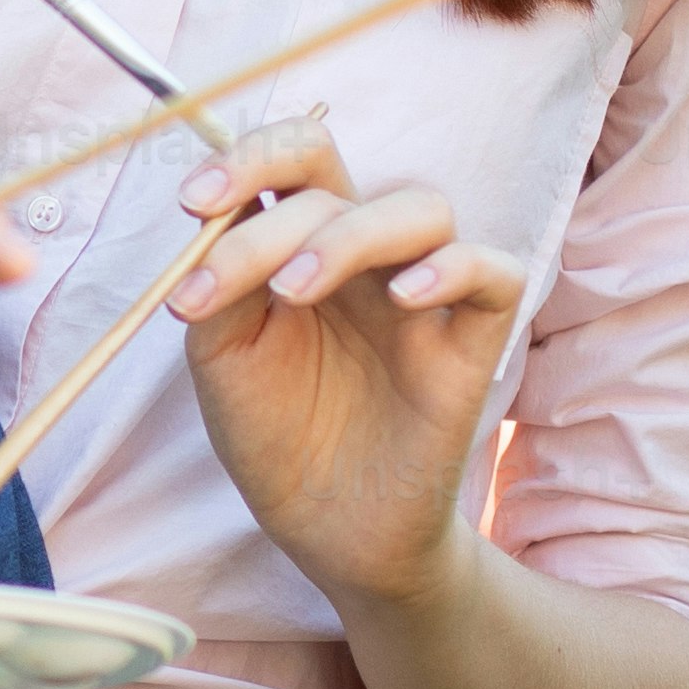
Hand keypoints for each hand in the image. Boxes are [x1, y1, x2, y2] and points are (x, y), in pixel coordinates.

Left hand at [159, 111, 524, 617]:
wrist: (327, 531)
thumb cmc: (277, 435)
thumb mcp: (224, 357)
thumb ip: (218, 283)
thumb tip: (210, 219)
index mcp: (301, 245)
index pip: (290, 161)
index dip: (246, 158)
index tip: (192, 202)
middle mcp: (364, 256)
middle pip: (338, 174)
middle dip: (270, 203)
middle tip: (220, 262)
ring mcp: (422, 294)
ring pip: (421, 208)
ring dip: (348, 234)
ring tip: (292, 293)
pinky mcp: (473, 343)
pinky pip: (495, 272)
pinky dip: (454, 268)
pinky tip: (403, 297)